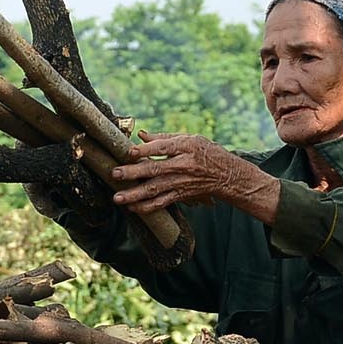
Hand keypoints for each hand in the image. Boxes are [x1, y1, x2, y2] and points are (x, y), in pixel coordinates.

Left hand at [111, 131, 282, 225]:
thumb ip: (163, 138)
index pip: (163, 146)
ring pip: (156, 189)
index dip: (146, 149)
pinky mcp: (181, 195)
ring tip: (118, 198)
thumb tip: (140, 134)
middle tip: (115, 174)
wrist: (226, 175)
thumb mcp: (189, 139)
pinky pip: (162, 203)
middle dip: (134, 172)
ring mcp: (181, 182)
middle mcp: (183, 165)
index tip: (128, 152)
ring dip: (136, 195)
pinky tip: (132, 208)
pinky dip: (147, 207)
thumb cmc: (205, 152)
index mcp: (185, 147)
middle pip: (155, 168)